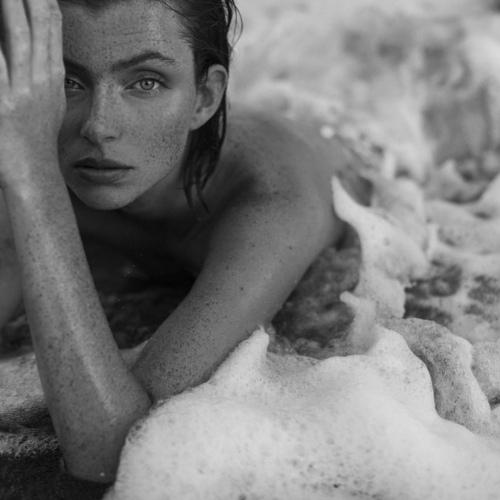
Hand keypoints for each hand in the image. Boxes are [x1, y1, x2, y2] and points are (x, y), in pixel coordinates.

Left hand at [0, 0, 65, 187]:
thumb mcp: (51, 107)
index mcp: (52, 80)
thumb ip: (47, 78)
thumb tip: (45, 58)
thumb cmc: (36, 142)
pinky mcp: (1, 102)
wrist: (32, 173)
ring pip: (18, 35)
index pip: (52, 33)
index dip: (46, 5)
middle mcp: (40, 80)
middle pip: (38, 27)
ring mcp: (21, 89)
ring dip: (12, 8)